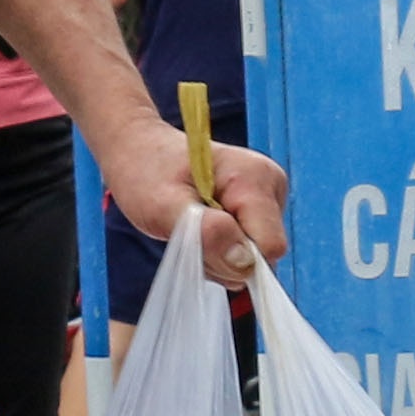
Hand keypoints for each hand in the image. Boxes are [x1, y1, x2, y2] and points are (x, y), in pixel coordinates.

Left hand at [95, 119, 286, 279]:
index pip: (270, 246)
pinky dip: (221, 251)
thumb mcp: (164, 207)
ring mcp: (269, 199)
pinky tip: (201, 228)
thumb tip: (246, 262)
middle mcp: (271, 187)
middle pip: (262, 256)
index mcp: (255, 179)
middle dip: (223, 257)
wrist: (142, 153)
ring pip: (253, 259)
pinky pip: (247, 253)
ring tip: (191, 225)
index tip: (199, 240)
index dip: (235, 258)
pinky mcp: (260, 212)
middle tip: (187, 230)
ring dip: (218, 255)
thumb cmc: (148, 174)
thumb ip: (206, 233)